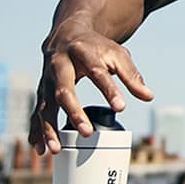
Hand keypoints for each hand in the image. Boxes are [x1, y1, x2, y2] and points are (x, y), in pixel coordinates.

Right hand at [32, 21, 153, 153]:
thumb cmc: (96, 47)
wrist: (67, 34)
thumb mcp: (117, 55)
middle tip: (87, 133)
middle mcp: (59, 65)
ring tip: (57, 149)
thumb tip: (148, 97)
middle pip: (63, 90)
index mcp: (81, 52)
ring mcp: (46, 79)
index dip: (108, 90)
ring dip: (49, 128)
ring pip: (45, 105)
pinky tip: (39, 149)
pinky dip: (36, 131)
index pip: (96, 72)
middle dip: (74, 112)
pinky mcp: (41, 91)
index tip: (120, 107)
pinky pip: (36, 112)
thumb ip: (132, 75)